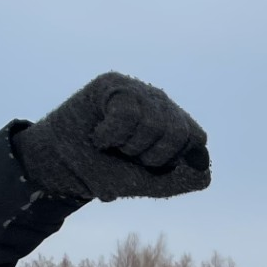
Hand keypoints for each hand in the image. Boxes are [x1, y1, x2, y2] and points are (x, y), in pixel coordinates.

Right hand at [14, 71, 210, 200]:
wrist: (60, 164)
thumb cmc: (105, 171)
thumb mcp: (145, 182)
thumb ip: (179, 180)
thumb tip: (206, 173)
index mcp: (174, 124)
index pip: (196, 138)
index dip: (174, 159)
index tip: (149, 166)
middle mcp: (161, 103)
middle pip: (179, 132)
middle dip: (152, 156)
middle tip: (128, 155)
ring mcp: (138, 90)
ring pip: (154, 124)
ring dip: (128, 146)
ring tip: (113, 144)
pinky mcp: (113, 84)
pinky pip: (127, 114)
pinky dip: (111, 135)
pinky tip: (100, 136)